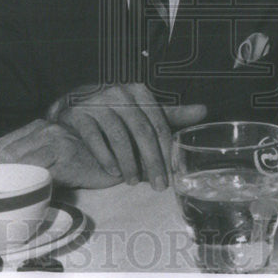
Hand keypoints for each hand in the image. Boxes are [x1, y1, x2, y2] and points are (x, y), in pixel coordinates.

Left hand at [0, 119, 121, 188]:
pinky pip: (39, 173)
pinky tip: (28, 198)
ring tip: (5, 201)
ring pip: (18, 161)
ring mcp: (56, 139)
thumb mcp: (55, 158)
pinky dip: (29, 187)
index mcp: (38, 126)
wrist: (119, 162)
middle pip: (5, 152)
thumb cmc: (87, 162)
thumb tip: (5, 185)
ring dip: (8, 183)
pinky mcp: (67, 154)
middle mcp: (45, 128)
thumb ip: (34, 161)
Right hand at [50, 83, 207, 189]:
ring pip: (119, 136)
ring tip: (134, 183)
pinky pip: (95, 138)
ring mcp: (96, 101)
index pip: (158, 123)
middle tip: (159, 186)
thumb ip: (171, 114)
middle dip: (152, 161)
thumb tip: (203, 111)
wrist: (74, 110)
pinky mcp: (78, 112)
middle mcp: (118, 92)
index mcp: (138, 91)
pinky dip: (105, 157)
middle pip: (141, 131)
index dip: (167, 150)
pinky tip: (112, 172)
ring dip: (128, 163)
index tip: (173, 173)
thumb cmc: (114, 114)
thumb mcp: (143, 112)